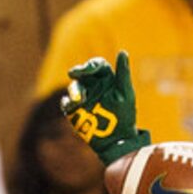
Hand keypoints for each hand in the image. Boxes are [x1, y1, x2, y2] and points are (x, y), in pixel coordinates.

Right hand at [61, 51, 146, 165]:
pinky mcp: (75, 112)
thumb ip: (123, 73)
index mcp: (106, 80)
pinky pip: (67, 104)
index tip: (88, 68)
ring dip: (74, 90)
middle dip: (78, 72)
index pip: (97, 65)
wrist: (117, 141)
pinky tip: (72, 106)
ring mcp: (83, 99)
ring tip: (79, 100)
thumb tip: (123, 52)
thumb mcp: (126, 94)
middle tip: (73, 73)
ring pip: (74, 87)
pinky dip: (68, 103)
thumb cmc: (125, 117)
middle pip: (82, 74)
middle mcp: (94, 87)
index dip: (91, 65)